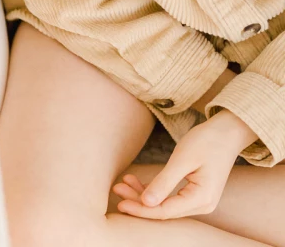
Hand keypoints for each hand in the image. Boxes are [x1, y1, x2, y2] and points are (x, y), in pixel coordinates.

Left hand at [112, 110, 256, 219]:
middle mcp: (202, 204)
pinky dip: (151, 189)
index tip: (119, 203)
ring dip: (141, 195)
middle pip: (163, 210)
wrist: (227, 132)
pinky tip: (134, 180)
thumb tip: (146, 203)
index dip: (140, 209)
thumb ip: (164, 182)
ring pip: (163, 204)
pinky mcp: (193, 193)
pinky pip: (168, 196)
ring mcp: (199, 200)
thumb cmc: (207, 141)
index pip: (164, 211)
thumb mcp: (182, 160)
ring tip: (122, 183)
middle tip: (116, 188)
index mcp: (202, 198)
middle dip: (137, 201)